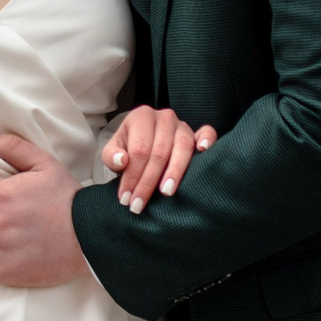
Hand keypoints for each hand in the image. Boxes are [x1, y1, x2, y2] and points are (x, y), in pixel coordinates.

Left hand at [102, 108, 216, 213]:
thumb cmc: (127, 150)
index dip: (133, 176)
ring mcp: (182, 124)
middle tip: (140, 204)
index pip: (139, 150)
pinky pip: (207, 132)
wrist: (140, 144)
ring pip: (182, 147)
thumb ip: (111, 156)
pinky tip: (203, 150)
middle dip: (149, 181)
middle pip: (160, 152)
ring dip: (175, 171)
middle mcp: (164, 117)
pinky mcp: (196, 132)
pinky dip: (208, 139)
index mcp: (141, 117)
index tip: (126, 198)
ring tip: (166, 192)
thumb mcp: (112, 153)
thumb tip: (123, 160)